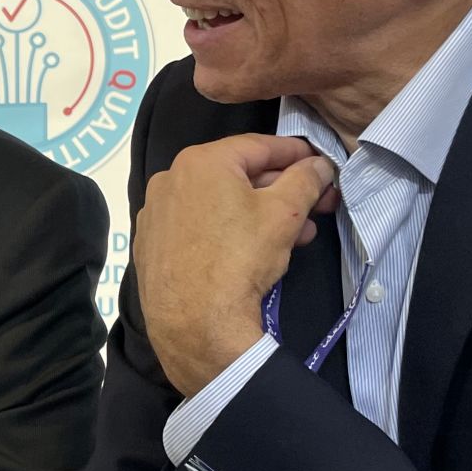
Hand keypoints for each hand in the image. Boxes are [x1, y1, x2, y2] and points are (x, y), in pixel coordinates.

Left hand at [134, 134, 337, 396]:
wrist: (194, 324)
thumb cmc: (240, 258)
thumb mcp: (284, 213)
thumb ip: (306, 180)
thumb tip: (319, 165)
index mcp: (199, 161)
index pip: (258, 146)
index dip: (295, 152)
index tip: (319, 162)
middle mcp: (169, 179)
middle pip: (238, 176)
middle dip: (283, 190)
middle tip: (319, 204)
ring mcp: (156, 214)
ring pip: (220, 204)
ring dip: (262, 214)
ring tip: (300, 235)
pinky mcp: (152, 245)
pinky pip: (198, 227)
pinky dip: (229, 231)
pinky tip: (256, 250)